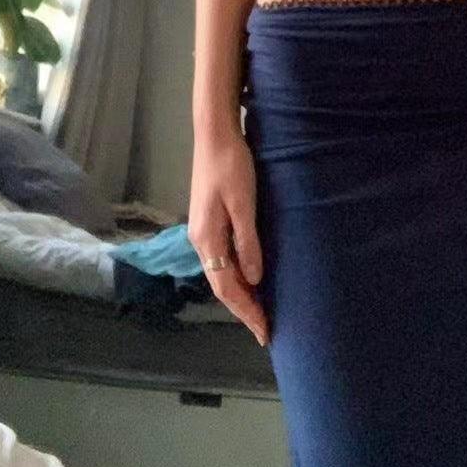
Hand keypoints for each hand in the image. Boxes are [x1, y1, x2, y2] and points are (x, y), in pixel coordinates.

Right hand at [187, 136, 268, 346]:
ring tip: (260, 311)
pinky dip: (237, 276)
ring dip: (240, 295)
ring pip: (221, 273)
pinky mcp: (209, 221)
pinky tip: (250, 278)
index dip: (246, 311)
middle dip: (243, 309)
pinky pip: (222, 260)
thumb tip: (255, 278)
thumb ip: (248, 242)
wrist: (214, 135)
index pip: (228, 287)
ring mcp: (203, 231)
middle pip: (222, 285)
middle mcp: (201, 240)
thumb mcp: (244, 204)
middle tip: (266, 330)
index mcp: (208, 239)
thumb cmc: (232, 166)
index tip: (265, 331)